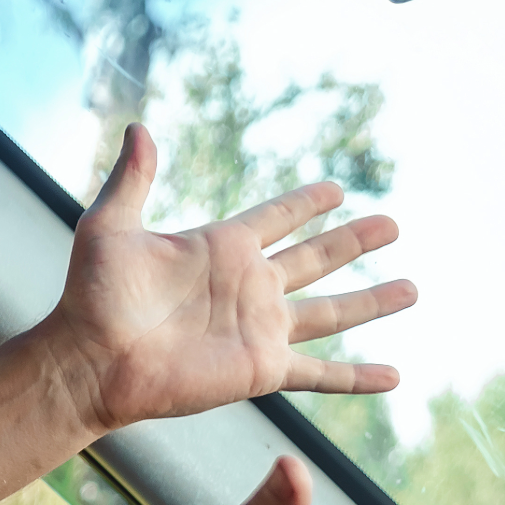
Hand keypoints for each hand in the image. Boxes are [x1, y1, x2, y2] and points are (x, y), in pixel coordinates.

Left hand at [44, 124, 418, 434]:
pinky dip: (358, 377)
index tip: (336, 190)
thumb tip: (138, 127)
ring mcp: (259, 328)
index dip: (305, 204)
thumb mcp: (110, 227)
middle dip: (353, 242)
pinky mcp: (262, 368)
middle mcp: (248, 286)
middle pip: (315, 258)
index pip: (277, 218)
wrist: (92, 359)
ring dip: (371, 302)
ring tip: (412, 288)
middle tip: (393, 224)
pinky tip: (394, 377)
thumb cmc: (93, 296)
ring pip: (331, 312)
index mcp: (221, 248)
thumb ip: (132, 180)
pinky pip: (321, 373)